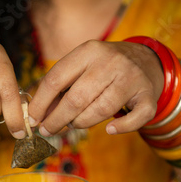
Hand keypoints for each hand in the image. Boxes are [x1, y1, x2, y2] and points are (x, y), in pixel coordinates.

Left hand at [28, 40, 163, 135]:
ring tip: (73, 124)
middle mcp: (111, 62)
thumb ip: (60, 86)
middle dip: (57, 119)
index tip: (32, 119)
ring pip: (101, 110)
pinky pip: (135, 118)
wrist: (145, 60)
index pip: (56, 79)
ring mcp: (132, 78)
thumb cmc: (103, 68)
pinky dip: (121, 127)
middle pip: (77, 98)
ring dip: (82, 123)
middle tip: (47, 130)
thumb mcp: (81, 66)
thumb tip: (38, 114)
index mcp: (89, 51)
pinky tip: (109, 130)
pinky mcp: (148, 95)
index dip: (40, 103)